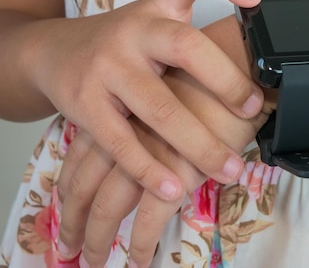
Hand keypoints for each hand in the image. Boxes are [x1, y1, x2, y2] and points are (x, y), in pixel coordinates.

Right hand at [33, 0, 262, 203]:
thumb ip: (192, 44)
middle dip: (225, 80)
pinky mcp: (84, 103)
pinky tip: (175, 188)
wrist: (50, 53)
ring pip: (159, 107)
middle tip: (254, 108)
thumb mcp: (152, 27)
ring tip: (231, 169)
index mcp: (157, 8)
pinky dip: (151, 169)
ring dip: (199, 144)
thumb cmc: (121, 46)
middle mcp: (134, 30)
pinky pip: (122, 142)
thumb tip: (258, 80)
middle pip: (185, 45)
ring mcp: (107, 66)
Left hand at [57, 55, 267, 266]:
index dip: (69, 184)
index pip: (81, 154)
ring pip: (108, 206)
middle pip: (85, 184)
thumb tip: (150, 127)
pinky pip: (150, 220)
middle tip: (69, 247)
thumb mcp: (170, 81)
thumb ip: (153, 104)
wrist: (244, 60)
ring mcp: (148, 152)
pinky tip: (138, 261)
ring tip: (93, 262)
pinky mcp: (175, 172)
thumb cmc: (214, 68)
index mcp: (122, 108)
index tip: (65, 206)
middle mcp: (126, 131)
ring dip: (98, 239)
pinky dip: (141, 245)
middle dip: (73, 219)